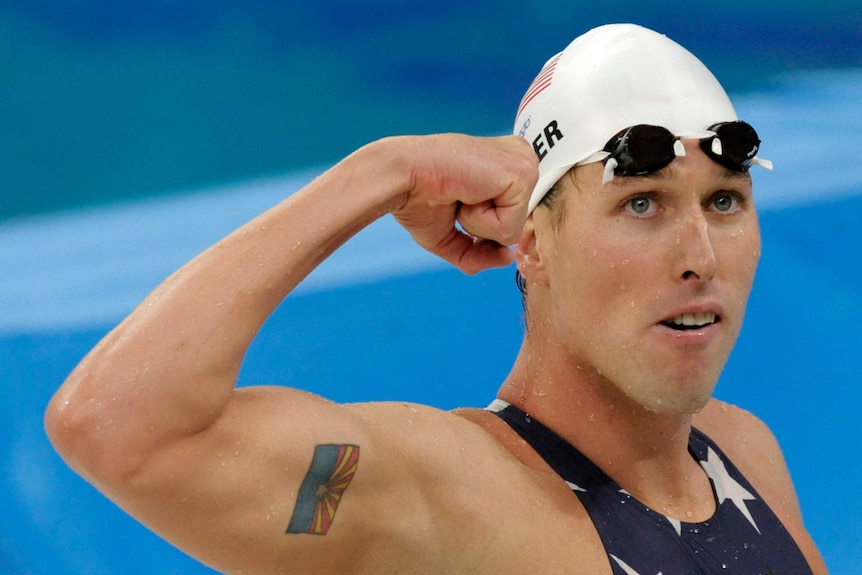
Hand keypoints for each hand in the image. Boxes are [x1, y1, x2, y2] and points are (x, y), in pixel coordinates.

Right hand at [391, 134, 537, 273]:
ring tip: (461, 192)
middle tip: (458, 195)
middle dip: (481, 225)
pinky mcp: (522, 175)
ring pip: (514, 229)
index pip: (513, 216)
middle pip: (516, 226)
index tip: (460, 199)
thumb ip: (479, 253)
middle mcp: (520, 158)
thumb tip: (507, 258)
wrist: (402, 177)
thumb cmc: (418, 198)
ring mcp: (524, 164)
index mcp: (506, 164)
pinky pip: (509, 228)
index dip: (485, 224)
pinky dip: (481, 221)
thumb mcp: (450, 235)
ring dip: (479, 223)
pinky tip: (466, 192)